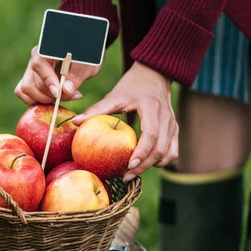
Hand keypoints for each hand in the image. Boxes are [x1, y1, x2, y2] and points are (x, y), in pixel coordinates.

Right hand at [14, 46, 100, 104]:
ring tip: (64, 97)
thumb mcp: (86, 65)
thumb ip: (76, 76)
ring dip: (44, 99)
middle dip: (51, 95)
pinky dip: (36, 100)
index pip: (39, 65)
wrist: (83, 58)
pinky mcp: (29, 81)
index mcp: (46, 49)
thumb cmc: (85, 57)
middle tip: (72, 96)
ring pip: (25, 90)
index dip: (47, 81)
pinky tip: (53, 100)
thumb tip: (65, 90)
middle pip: (33, 82)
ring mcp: (30, 71)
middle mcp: (34, 59)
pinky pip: (23, 93)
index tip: (57, 93)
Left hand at [72, 62, 178, 180]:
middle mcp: (166, 117)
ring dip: (152, 166)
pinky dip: (161, 161)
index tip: (129, 165)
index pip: (151, 135)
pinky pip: (172, 151)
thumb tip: (75, 122)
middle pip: (160, 149)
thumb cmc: (131, 85)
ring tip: (132, 172)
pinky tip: (145, 165)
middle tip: (125, 176)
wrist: (154, 75)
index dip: (141, 152)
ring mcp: (173, 124)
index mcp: (152, 107)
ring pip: (168, 153)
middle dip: (144, 166)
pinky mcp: (174, 130)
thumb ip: (96, 109)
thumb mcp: (114, 96)